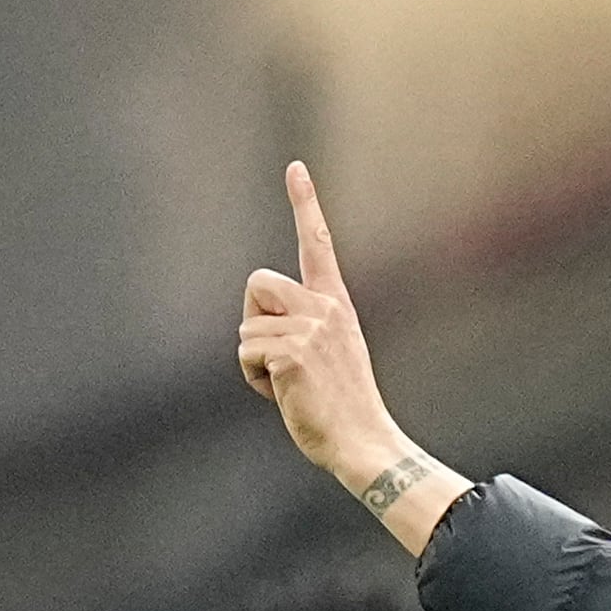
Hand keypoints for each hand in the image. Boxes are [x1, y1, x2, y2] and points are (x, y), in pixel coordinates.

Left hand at [240, 164, 474, 554]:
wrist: (363, 441)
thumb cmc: (341, 408)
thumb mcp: (328, 355)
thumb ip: (301, 330)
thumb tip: (262, 335)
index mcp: (336, 305)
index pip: (318, 245)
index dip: (306, 204)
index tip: (296, 168)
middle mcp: (325, 308)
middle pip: (257, 282)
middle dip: (254, 319)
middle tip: (278, 358)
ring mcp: (310, 329)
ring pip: (247, 326)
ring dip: (255, 361)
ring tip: (288, 384)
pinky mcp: (293, 353)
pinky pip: (247, 353)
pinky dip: (254, 380)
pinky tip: (284, 394)